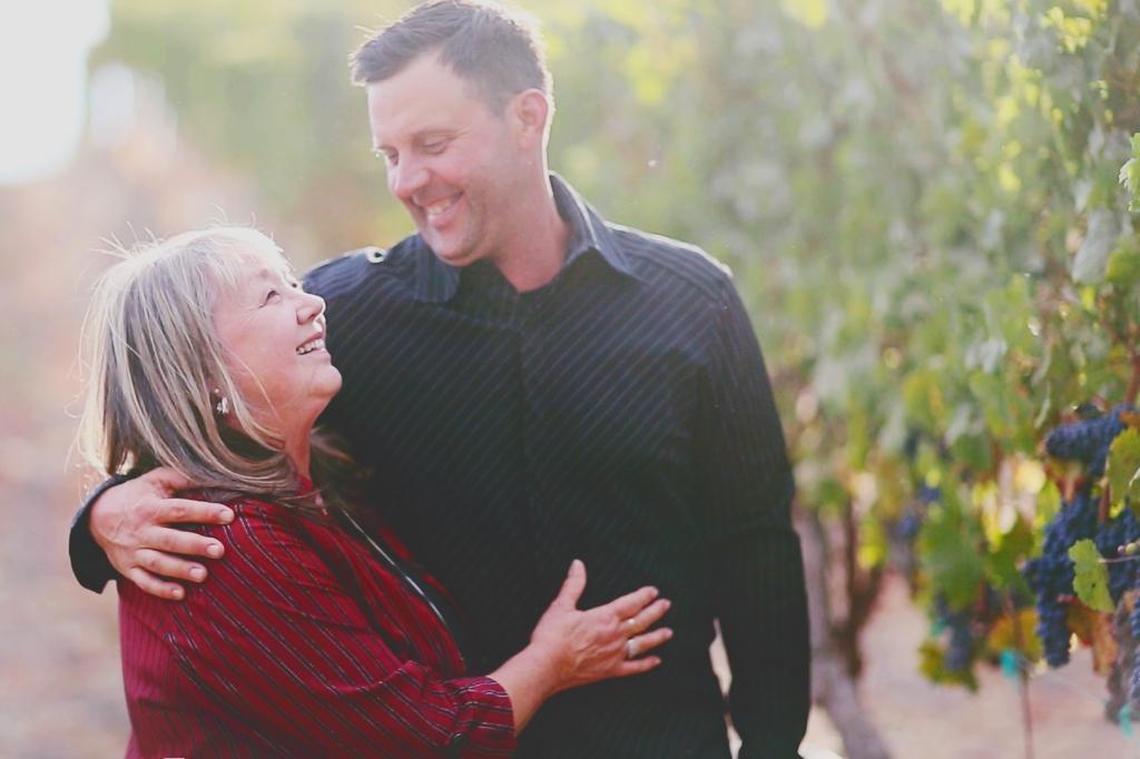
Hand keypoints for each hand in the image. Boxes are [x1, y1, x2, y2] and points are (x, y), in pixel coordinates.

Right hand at [90, 468, 233, 599]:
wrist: (97, 516)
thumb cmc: (138, 496)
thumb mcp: (155, 480)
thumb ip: (181, 477)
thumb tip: (211, 474)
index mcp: (151, 508)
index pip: (180, 510)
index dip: (204, 512)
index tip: (228, 515)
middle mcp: (141, 531)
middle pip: (170, 540)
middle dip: (194, 545)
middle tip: (219, 550)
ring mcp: (133, 552)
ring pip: (157, 563)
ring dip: (180, 570)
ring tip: (203, 575)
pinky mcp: (128, 568)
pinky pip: (143, 581)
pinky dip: (160, 589)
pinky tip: (180, 594)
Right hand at [529, 559, 672, 694]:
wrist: (546, 666)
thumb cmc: (552, 635)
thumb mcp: (561, 605)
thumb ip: (573, 584)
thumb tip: (578, 564)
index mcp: (605, 616)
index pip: (631, 603)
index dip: (644, 596)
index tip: (653, 591)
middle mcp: (615, 635)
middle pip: (641, 621)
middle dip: (655, 611)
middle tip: (666, 605)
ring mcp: (615, 654)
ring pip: (643, 643)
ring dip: (657, 637)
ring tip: (669, 632)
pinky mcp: (610, 671)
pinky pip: (634, 667)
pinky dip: (646, 664)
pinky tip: (656, 661)